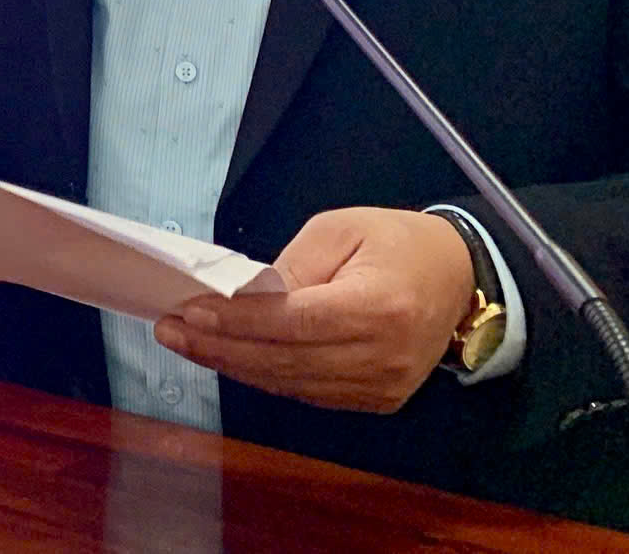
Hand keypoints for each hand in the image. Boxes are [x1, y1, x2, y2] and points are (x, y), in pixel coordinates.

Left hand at [155, 207, 472, 412]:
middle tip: (168, 330)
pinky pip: (308, 393)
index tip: (188, 311)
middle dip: (219, 347)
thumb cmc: (398, 242)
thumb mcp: (340, 229)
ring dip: (233, 365)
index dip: (238, 322)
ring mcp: (383, 386)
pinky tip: (229, 357)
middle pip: (285, 361)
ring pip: (291, 384)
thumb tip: (241, 298)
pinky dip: (265, 375)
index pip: (293, 323)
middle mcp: (383, 357)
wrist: (460, 277)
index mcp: (379, 308)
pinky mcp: (377, 399)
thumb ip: (291, 266)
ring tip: (185, 343)